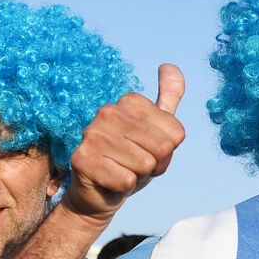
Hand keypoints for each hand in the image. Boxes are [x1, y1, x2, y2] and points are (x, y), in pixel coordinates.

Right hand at [62, 64, 185, 226]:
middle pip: (162, 148)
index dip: (167, 152)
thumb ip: (167, 99)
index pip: (176, 134)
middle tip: (135, 165)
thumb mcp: (155, 129)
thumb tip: (170, 66)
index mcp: (130, 102)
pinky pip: (127, 180)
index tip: (147, 151)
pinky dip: (123, 187)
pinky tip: (110, 181)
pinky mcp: (82, 159)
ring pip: (145, 164)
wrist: (99, 192)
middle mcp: (108, 112)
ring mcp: (92, 133)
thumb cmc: (130, 160)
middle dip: (155, 165)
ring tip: (122, 170)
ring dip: (138, 176)